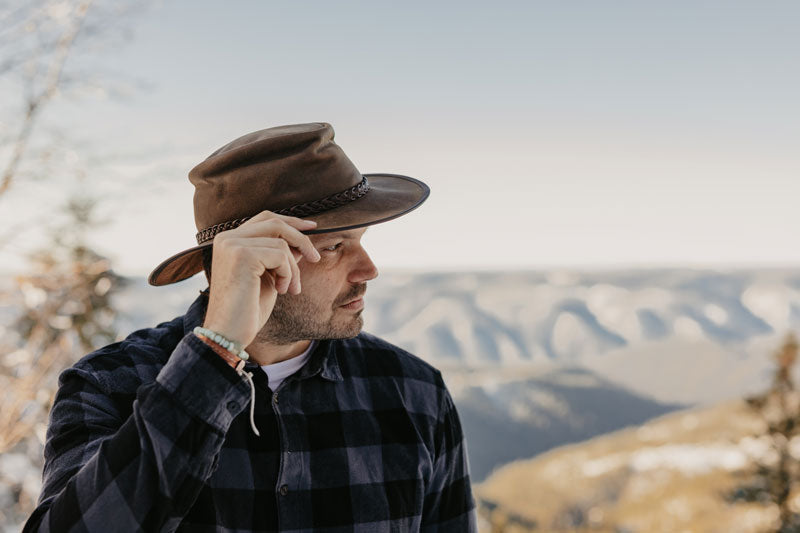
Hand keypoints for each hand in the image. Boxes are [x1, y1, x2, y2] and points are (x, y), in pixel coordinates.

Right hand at [202, 211, 320, 348]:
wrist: (229, 333)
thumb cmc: (247, 309)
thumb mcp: (269, 277)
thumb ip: (280, 257)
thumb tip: (300, 243)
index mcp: (229, 241)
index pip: (265, 219)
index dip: (291, 221)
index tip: (312, 227)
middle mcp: (227, 238)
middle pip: (275, 223)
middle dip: (300, 239)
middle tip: (315, 257)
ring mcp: (232, 244)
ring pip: (281, 242)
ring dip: (293, 268)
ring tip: (290, 288)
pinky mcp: (242, 255)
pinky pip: (280, 255)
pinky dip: (287, 274)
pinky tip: (280, 290)